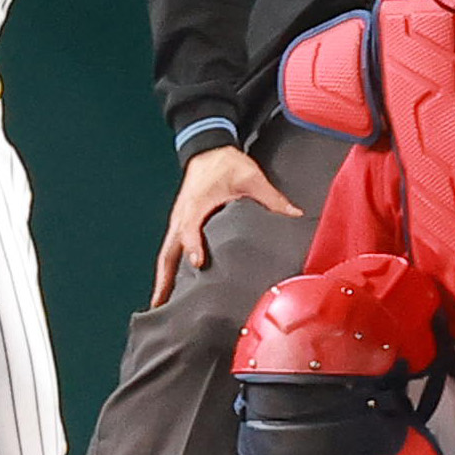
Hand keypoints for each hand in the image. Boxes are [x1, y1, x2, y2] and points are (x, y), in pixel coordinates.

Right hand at [150, 145, 302, 307]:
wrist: (208, 149)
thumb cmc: (226, 162)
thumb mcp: (250, 176)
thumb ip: (271, 196)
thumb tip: (294, 213)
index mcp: (197, 205)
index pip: (190, 229)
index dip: (192, 246)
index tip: (197, 263)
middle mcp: (182, 217)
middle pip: (168, 253)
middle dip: (163, 279)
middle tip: (160, 304)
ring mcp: (178, 222)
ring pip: (166, 256)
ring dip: (163, 279)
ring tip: (160, 305)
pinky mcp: (181, 224)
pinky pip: (170, 251)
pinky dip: (168, 269)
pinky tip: (171, 287)